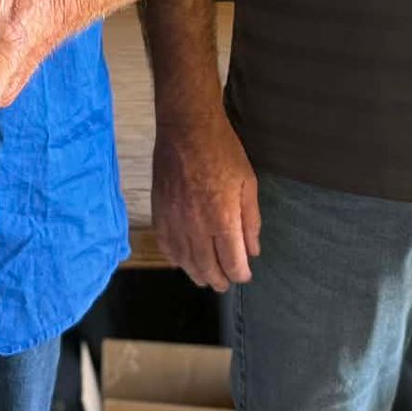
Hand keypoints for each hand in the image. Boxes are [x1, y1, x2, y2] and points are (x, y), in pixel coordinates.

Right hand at [153, 108, 259, 290]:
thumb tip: (252, 250)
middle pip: (207, 268)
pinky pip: (164, 243)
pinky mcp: (158, 210)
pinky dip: (173, 257)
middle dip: (219, 280)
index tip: (244, 274)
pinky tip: (181, 260)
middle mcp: (196, 225)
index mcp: (223, 219)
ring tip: (205, 277)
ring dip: (196, 273)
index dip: (240, 274)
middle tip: (225, 283)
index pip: (232, 263)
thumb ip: (251, 221)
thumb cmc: (222, 151)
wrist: (186, 127)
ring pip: (184, 260)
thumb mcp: (248, 183)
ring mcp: (174, 219)